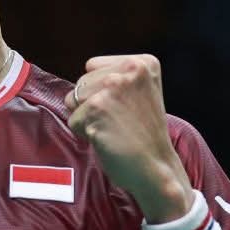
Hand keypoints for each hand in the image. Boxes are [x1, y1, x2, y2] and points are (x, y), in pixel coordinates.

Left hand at [68, 54, 191, 220]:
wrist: (156, 168)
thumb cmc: (143, 137)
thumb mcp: (139, 94)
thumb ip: (115, 79)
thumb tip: (76, 86)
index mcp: (142, 62)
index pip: (92, 66)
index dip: (99, 91)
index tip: (124, 108)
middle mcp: (129, 68)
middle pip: (81, 82)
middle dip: (90, 105)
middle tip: (118, 122)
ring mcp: (113, 87)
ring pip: (73, 99)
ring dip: (86, 119)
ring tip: (112, 129)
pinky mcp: (97, 107)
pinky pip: (73, 121)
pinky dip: (84, 134)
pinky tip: (108, 139)